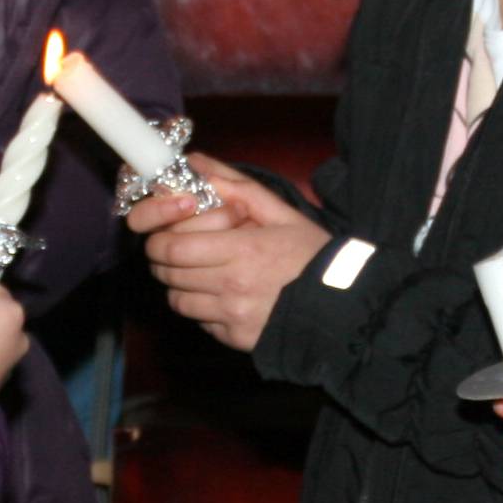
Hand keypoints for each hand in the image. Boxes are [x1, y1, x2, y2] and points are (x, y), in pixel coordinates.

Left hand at [139, 159, 329, 351]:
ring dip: (181, 285)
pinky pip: (200, 322)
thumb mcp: (280, 212)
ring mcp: (233, 317)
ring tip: (203, 274)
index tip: (167, 234)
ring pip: (178, 301)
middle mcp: (232, 287)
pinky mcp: (237, 339)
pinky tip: (224, 297)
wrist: (342, 303)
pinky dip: (202, 309)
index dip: (160, 240)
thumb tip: (194, 163)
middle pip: (168, 275)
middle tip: (181, 251)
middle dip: (165, 261)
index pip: (172, 248)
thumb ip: (235, 186)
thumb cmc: (311, 254)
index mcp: (242, 250)